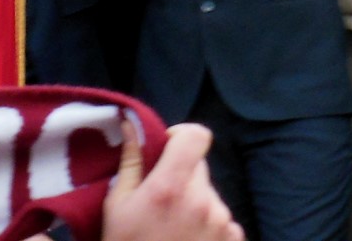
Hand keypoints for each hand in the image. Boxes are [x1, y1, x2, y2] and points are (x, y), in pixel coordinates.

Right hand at [103, 119, 242, 240]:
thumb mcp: (117, 207)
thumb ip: (130, 162)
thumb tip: (130, 123)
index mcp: (171, 187)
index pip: (197, 136)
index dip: (182, 137)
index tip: (167, 151)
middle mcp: (202, 201)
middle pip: (199, 167)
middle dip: (182, 176)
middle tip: (161, 201)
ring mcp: (222, 223)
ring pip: (209, 195)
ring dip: (195, 203)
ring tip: (173, 230)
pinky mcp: (234, 240)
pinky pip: (221, 219)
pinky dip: (207, 225)